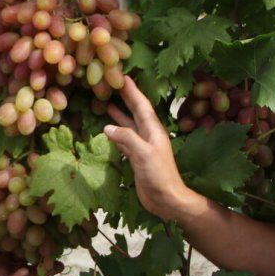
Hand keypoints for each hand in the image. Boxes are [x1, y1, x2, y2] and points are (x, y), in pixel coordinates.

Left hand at [0, 216, 59, 275]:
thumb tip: (15, 192)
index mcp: (0, 253)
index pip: (26, 252)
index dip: (41, 248)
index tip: (57, 241)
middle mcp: (0, 267)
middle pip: (29, 268)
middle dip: (45, 265)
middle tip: (62, 260)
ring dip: (37, 275)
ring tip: (53, 268)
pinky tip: (26, 270)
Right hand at [104, 76, 193, 221]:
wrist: (167, 199)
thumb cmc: (159, 175)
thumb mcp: (143, 153)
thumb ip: (127, 138)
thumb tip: (107, 127)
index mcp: (153, 130)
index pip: (141, 105)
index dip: (132, 91)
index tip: (123, 76)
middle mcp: (148, 135)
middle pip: (135, 112)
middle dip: (125, 98)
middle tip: (113, 85)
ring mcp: (142, 147)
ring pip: (128, 126)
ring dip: (119, 115)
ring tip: (107, 103)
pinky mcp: (137, 158)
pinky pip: (124, 141)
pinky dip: (116, 133)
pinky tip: (108, 130)